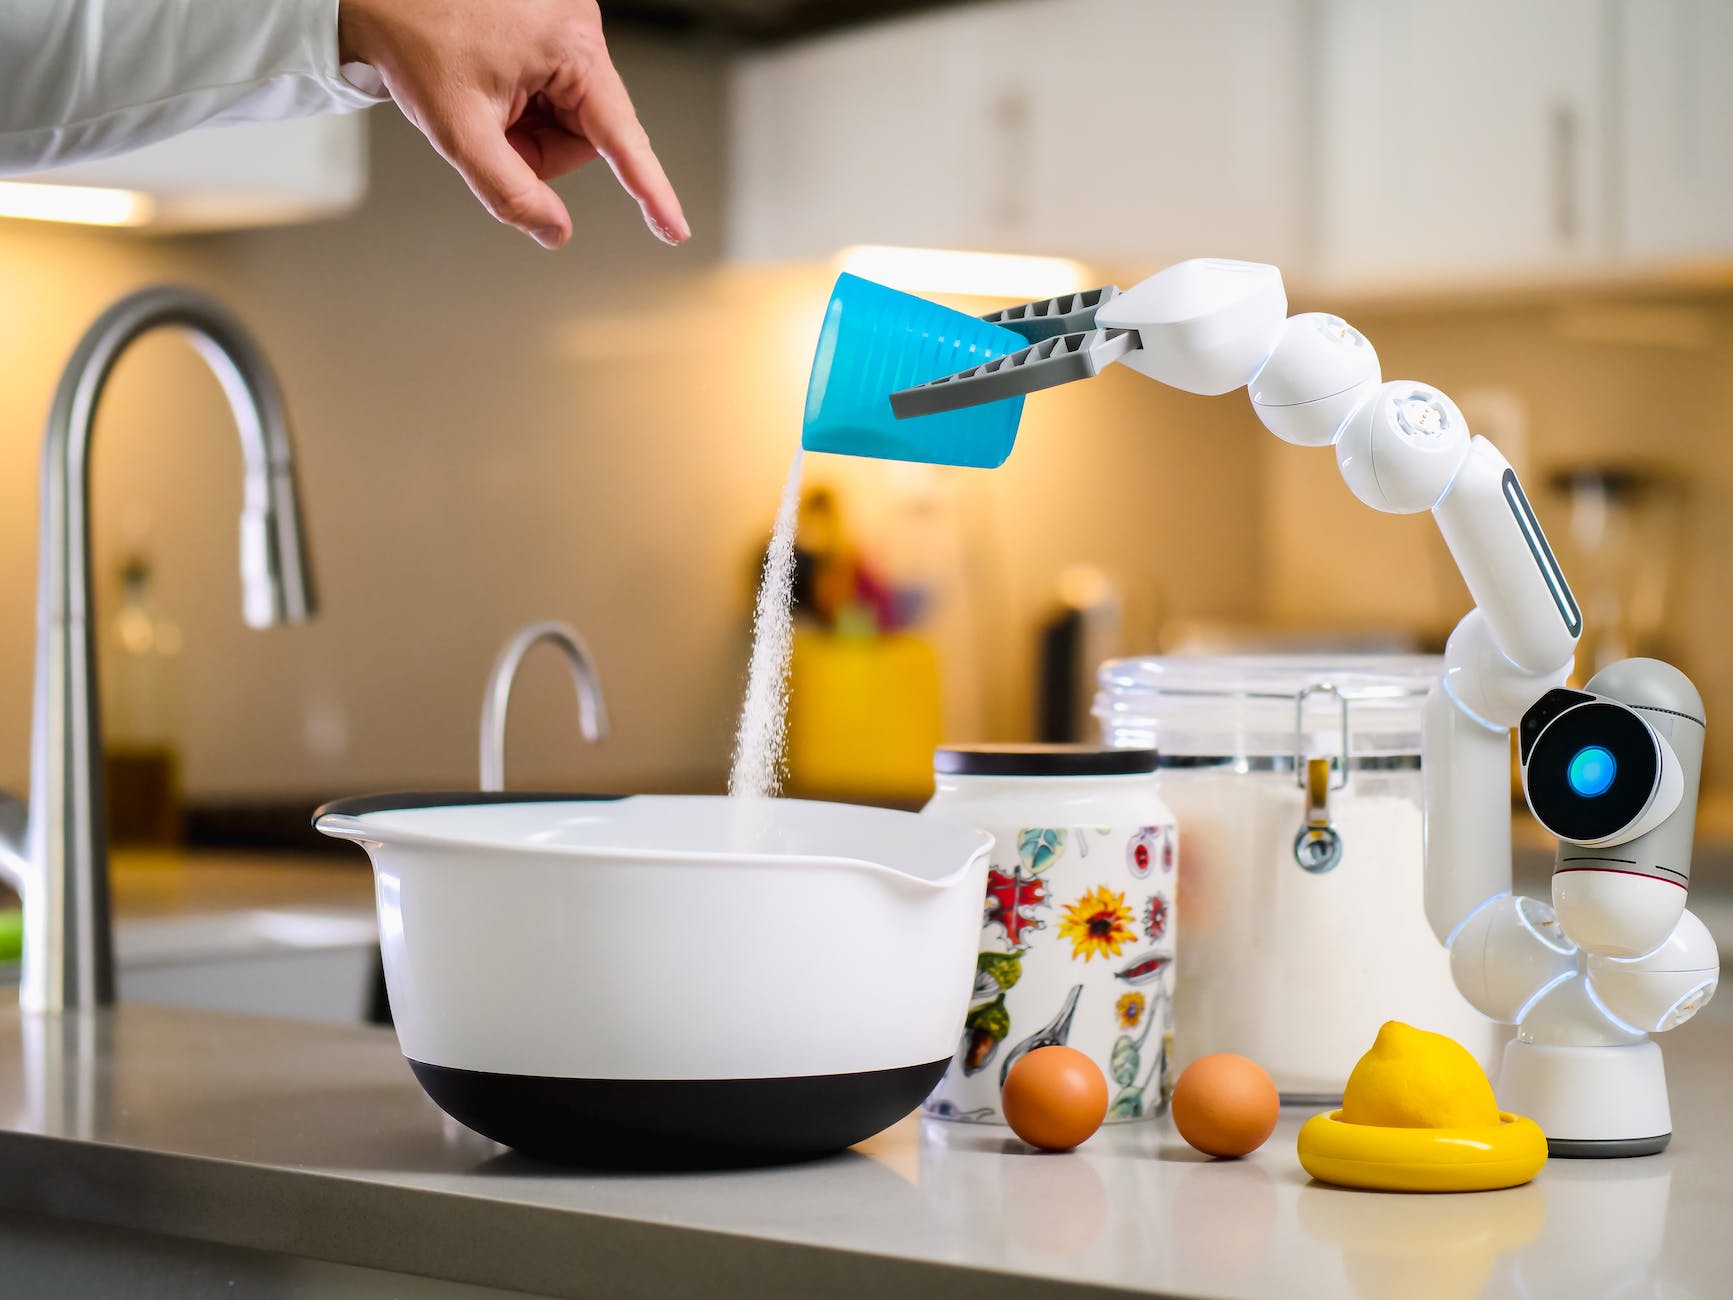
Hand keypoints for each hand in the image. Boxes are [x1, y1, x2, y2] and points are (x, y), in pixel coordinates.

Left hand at [338, 0, 687, 249]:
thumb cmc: (413, 43)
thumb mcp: (459, 132)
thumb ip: (511, 192)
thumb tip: (554, 231)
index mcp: (570, 44)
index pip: (622, 137)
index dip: (649, 191)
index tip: (674, 229)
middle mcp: (578, 26)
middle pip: (586, 131)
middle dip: (540, 147)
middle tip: (490, 134)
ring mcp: (566, 23)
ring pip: (568, 116)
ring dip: (527, 127)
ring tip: (483, 103)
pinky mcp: (551, 24)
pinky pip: (554, 91)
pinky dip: (522, 106)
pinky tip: (489, 88)